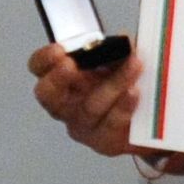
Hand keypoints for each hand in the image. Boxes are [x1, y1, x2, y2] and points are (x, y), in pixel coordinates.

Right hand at [28, 43, 142, 157]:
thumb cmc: (121, 86)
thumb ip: (116, 51)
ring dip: (113, 84)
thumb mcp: (117, 62)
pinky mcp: (102, 141)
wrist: (144, 124)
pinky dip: (124, 107)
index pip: (40, 67)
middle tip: (70, 64)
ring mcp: (81, 124)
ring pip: (89, 107)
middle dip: (57, 78)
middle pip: (47, 94)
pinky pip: (110, 124)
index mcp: (62, 77)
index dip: (44, 59)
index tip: (59, 50)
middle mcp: (65, 103)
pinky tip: (134, 93)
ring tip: (134, 65)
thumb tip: (124, 42)